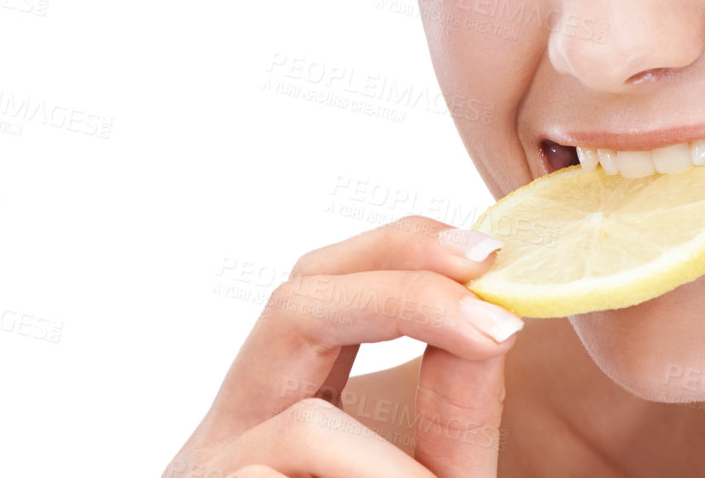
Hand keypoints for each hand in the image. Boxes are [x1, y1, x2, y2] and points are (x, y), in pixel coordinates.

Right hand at [166, 216, 520, 477]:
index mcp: (281, 393)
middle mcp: (234, 420)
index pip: (324, 280)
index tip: (487, 254)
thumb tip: (492, 322)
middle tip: (493, 320)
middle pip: (292, 300)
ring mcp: (211, 474)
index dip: (399, 248)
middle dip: (400, 292)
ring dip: (400, 469)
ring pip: (306, 425)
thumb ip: (454, 414)